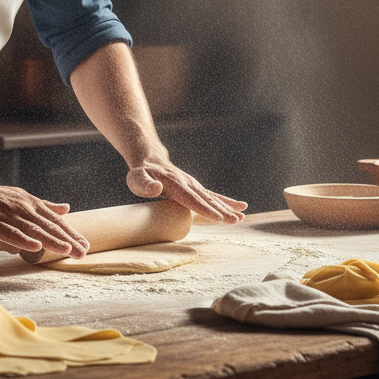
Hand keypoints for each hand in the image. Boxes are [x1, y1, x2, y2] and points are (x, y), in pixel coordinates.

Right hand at [0, 179, 89, 257]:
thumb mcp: (22, 198)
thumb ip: (44, 205)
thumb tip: (66, 208)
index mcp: (31, 204)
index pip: (55, 221)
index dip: (70, 233)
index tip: (84, 245)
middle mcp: (23, 208)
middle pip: (48, 226)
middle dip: (67, 240)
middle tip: (82, 252)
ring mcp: (8, 215)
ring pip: (33, 230)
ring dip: (51, 240)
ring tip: (66, 250)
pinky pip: (10, 233)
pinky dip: (23, 240)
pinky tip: (35, 247)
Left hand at [126, 158, 245, 222]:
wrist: (150, 158)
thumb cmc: (141, 172)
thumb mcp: (136, 178)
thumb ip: (144, 185)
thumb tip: (157, 188)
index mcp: (175, 184)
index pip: (192, 198)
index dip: (205, 208)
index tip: (218, 217)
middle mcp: (188, 183)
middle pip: (207, 199)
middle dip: (222, 211)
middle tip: (236, 221)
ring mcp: (194, 185)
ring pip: (213, 198)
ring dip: (227, 208)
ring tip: (242, 218)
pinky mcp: (196, 188)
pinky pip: (213, 195)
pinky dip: (227, 201)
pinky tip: (241, 207)